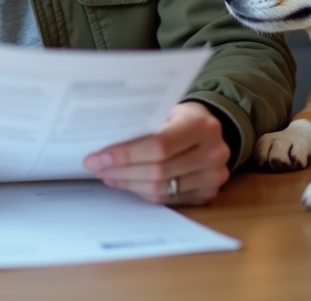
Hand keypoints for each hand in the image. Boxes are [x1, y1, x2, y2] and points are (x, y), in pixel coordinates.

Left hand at [82, 101, 230, 204]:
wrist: (209, 130)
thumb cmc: (181, 117)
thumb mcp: (167, 110)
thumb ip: (144, 124)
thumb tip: (104, 143)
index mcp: (202, 125)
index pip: (159, 145)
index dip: (126, 154)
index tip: (99, 157)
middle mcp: (214, 152)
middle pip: (158, 171)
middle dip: (121, 171)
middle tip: (96, 167)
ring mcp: (213, 177)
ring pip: (160, 189)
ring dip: (128, 184)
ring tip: (108, 175)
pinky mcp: (208, 194)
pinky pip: (167, 199)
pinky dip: (143, 193)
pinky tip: (127, 183)